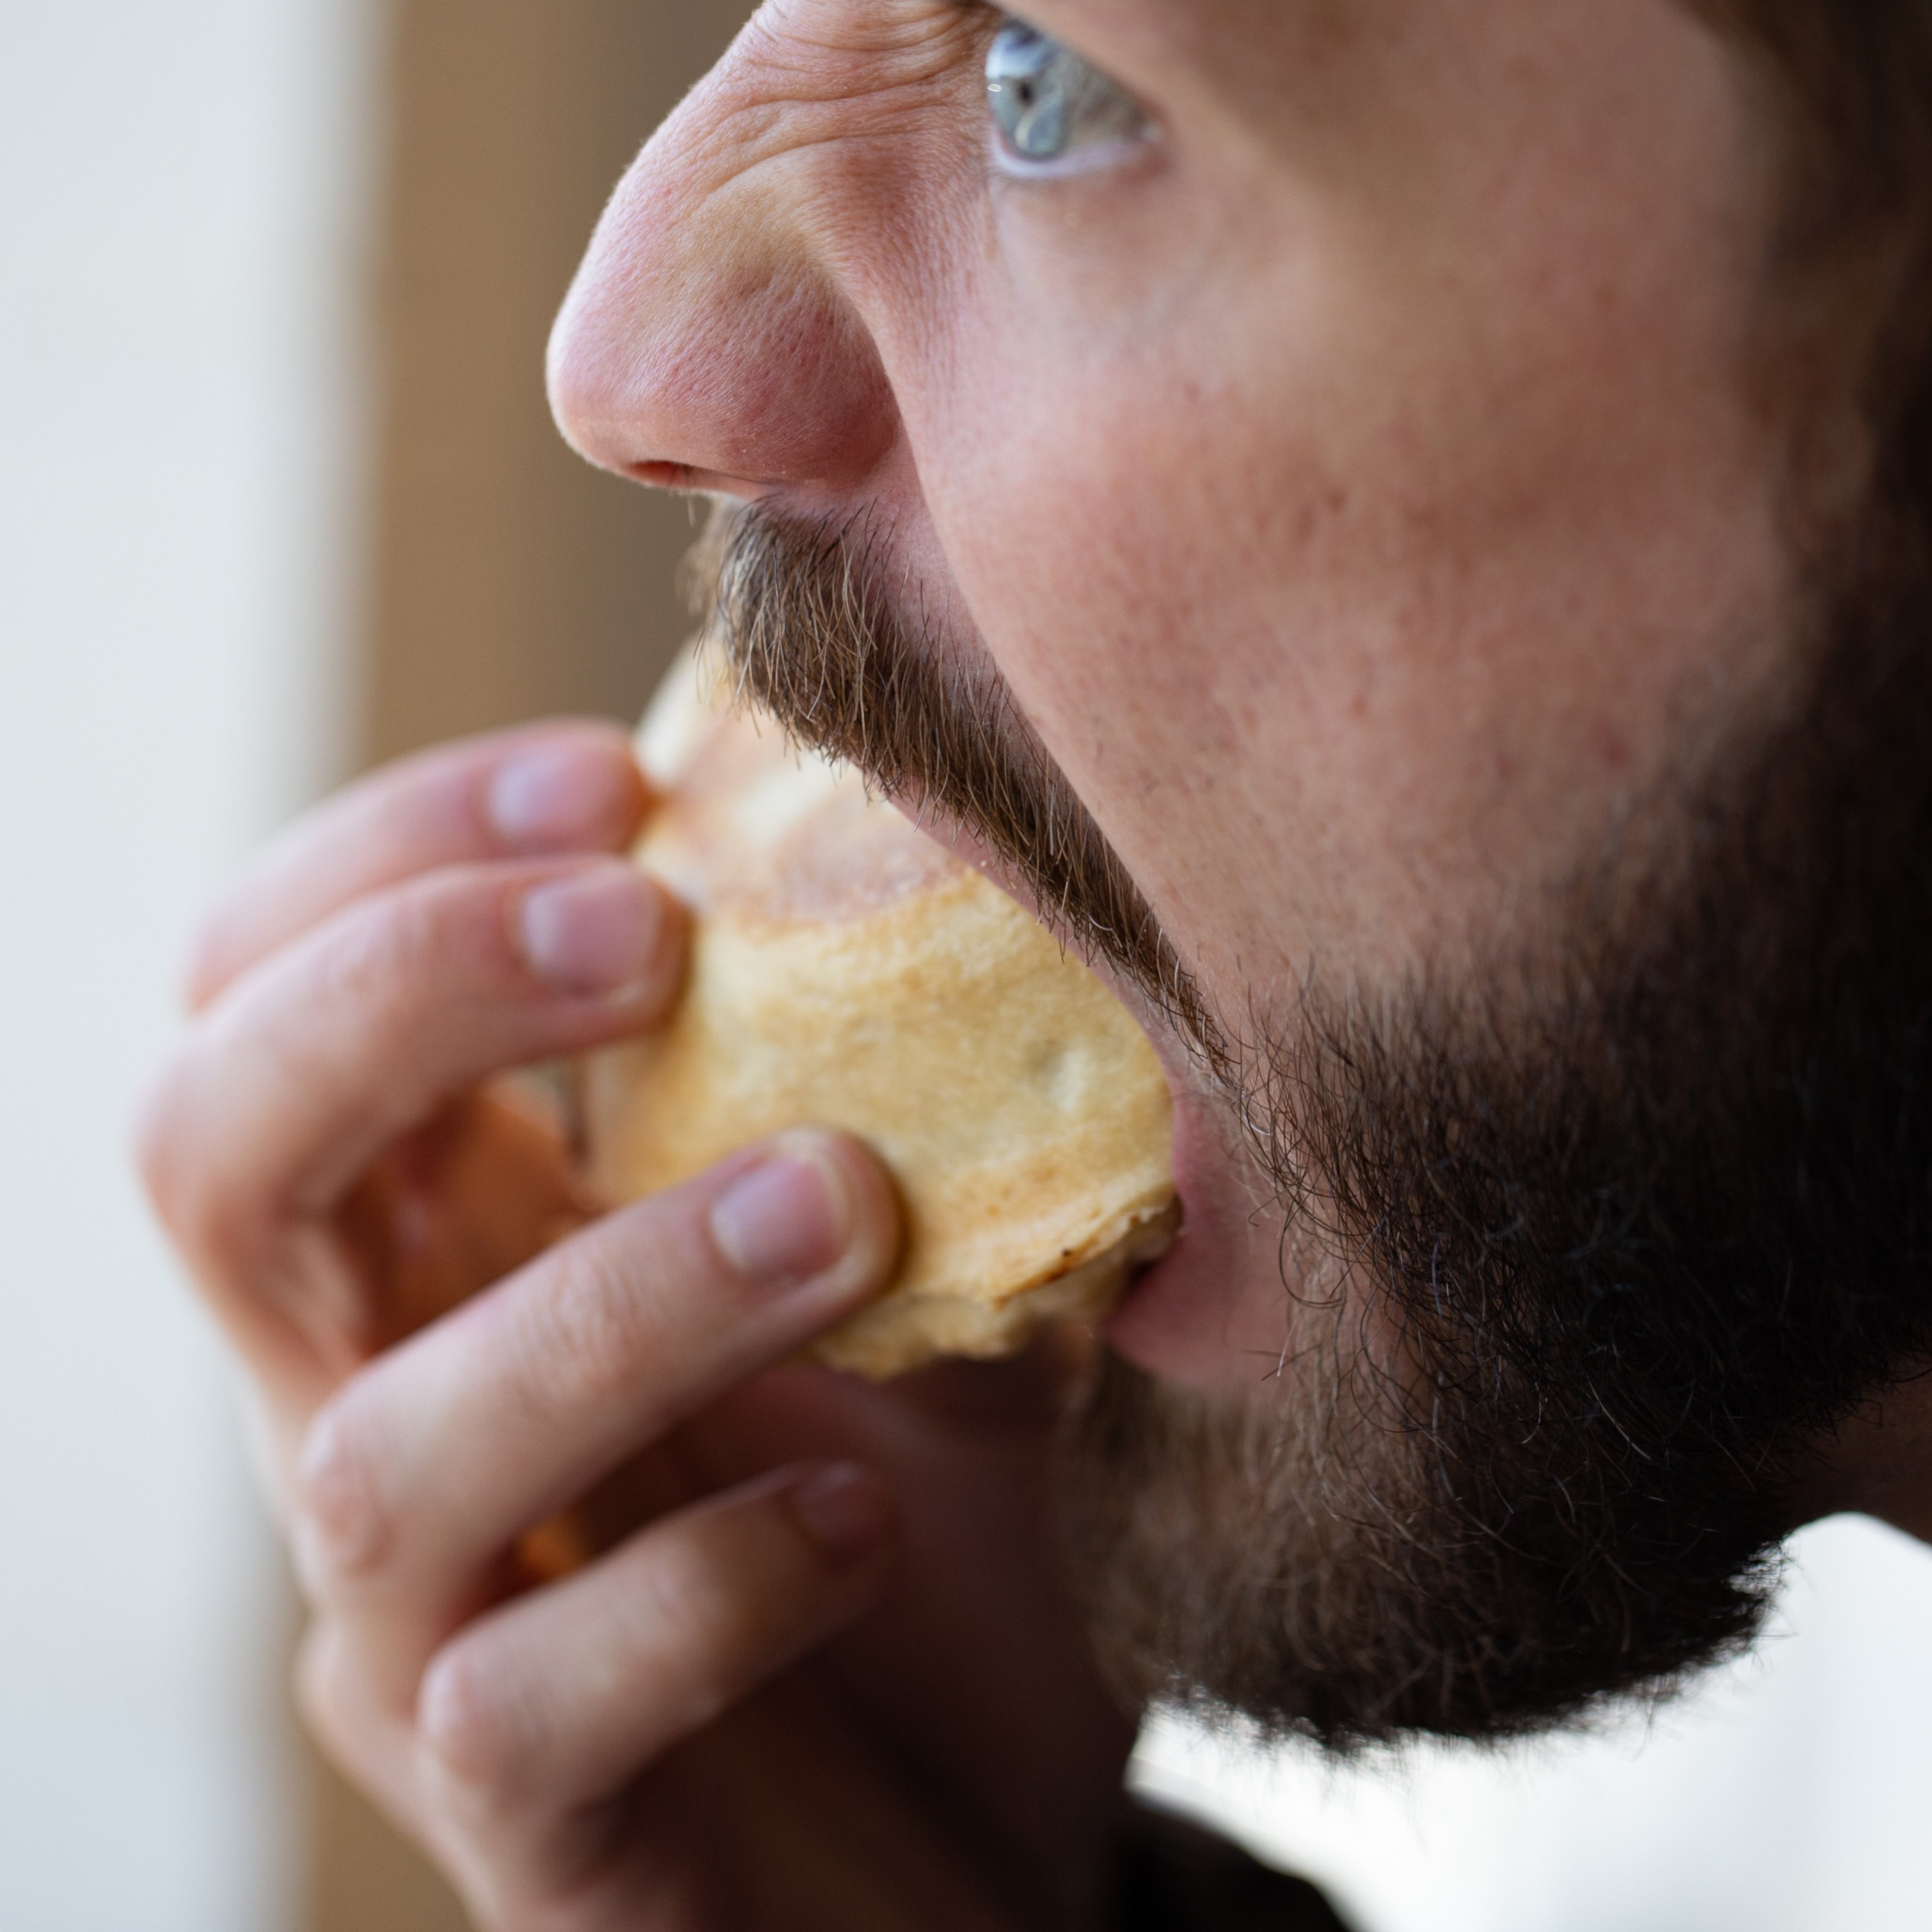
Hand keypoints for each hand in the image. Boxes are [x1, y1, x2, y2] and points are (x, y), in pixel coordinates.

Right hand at [140, 724, 1137, 1930]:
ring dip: (620, 1290)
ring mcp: (421, 1626)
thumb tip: (1010, 896)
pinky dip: (711, 1580)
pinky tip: (866, 1516)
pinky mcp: (520, 1818)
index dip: (393, 860)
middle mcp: (379, 1408)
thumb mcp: (928, 1287)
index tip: (618, 781)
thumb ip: (924, 1117)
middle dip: (404, 1001)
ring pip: (386, 1443)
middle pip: (214, 1161)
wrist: (972, 1852)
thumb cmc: (928, 1530)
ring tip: (847, 1209)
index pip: (268, 1000)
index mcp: (451, 1245)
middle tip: (650, 930)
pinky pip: (528, 1698)